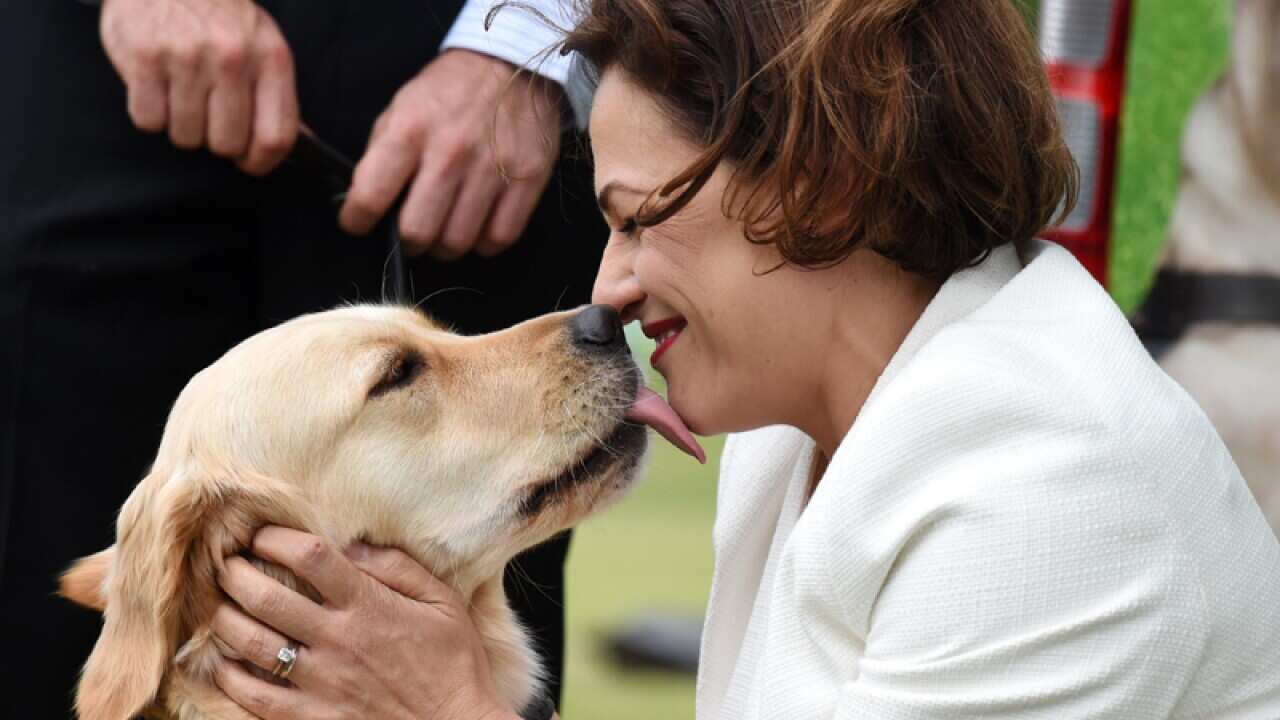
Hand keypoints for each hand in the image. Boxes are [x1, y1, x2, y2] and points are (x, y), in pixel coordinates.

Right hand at [99, 0, 299, 173]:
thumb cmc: (222, 16)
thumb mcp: (264, 46)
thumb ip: (278, 96)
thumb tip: (304, 145)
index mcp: (271, 60)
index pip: (276, 138)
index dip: (260, 162)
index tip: (247, 161)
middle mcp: (233, 59)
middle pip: (227, 144)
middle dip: (215, 142)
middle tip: (208, 117)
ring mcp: (188, 57)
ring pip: (186, 136)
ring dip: (182, 126)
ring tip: (182, 94)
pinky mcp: (146, 57)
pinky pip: (148, 120)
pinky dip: (150, 113)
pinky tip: (157, 87)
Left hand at [211, 527, 515, 719]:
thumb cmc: (454, 663)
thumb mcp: (442, 602)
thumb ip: (399, 567)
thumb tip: (352, 546)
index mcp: (369, 605)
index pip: (310, 556)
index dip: (276, 538)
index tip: (262, 535)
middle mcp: (339, 639)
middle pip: (266, 596)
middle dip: (235, 574)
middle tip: (226, 565)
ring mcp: (322, 682)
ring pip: (251, 643)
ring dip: (224, 619)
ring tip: (218, 605)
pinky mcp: (313, 717)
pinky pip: (255, 697)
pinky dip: (230, 677)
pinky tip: (223, 663)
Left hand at [339, 49, 563, 260]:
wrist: (509, 65)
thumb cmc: (448, 93)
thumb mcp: (400, 109)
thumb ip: (380, 156)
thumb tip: (366, 203)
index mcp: (410, 131)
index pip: (370, 197)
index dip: (357, 220)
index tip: (360, 222)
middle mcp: (450, 152)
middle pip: (417, 232)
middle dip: (408, 241)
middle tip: (412, 230)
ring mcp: (492, 168)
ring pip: (457, 243)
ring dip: (445, 246)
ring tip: (445, 229)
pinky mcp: (528, 180)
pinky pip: (499, 238)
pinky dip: (484, 242)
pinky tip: (478, 224)